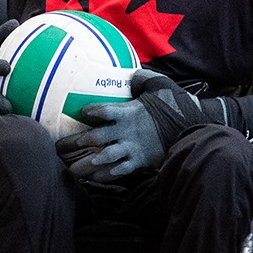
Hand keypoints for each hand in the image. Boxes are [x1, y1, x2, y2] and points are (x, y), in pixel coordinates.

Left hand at [57, 69, 197, 180]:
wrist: (194, 128)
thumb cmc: (177, 105)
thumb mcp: (160, 85)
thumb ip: (142, 79)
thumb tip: (131, 74)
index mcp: (129, 112)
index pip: (102, 110)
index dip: (89, 112)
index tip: (79, 113)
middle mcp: (126, 132)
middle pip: (94, 138)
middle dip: (74, 143)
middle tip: (58, 148)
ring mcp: (132, 149)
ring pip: (102, 158)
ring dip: (84, 165)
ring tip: (70, 170)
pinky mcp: (139, 162)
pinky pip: (118, 171)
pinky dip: (104, 176)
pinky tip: (93, 179)